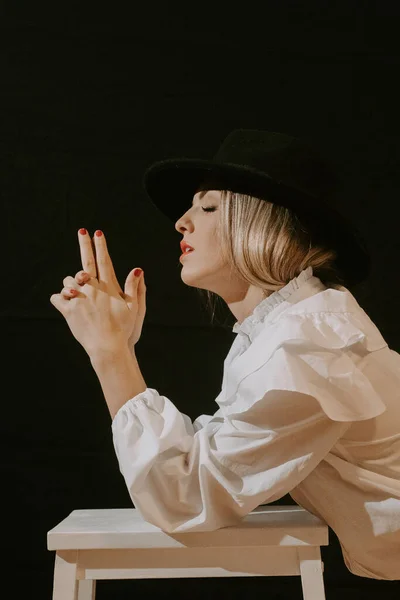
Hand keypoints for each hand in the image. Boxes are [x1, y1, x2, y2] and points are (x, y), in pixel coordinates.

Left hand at [50, 229, 146, 356]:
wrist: (108, 347)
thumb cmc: (123, 329)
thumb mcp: (134, 308)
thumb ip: (134, 287)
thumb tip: (138, 269)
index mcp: (108, 288)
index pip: (104, 261)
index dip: (101, 245)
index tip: (98, 232)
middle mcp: (93, 290)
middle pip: (86, 263)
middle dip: (85, 245)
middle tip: (82, 232)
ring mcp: (80, 299)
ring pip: (68, 281)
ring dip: (70, 284)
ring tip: (75, 292)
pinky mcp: (69, 310)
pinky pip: (57, 298)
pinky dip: (59, 299)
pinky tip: (63, 303)